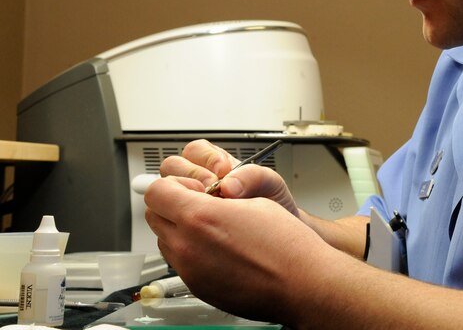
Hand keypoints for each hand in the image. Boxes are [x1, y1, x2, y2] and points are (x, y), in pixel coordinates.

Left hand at [144, 175, 326, 323]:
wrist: (300, 283)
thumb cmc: (285, 244)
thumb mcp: (255, 200)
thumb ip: (220, 193)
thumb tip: (209, 192)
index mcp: (200, 217)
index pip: (156, 191)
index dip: (172, 184)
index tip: (188, 185)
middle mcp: (187, 245)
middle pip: (153, 215)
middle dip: (171, 203)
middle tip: (197, 201)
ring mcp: (190, 270)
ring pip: (164, 239)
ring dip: (179, 228)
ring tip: (211, 226)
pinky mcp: (197, 287)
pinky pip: (179, 262)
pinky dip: (190, 250)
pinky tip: (218, 248)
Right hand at [160, 139, 298, 216]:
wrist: (279, 238)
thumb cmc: (275, 207)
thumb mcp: (271, 185)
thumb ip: (254, 176)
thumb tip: (229, 184)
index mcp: (216, 165)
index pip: (194, 151)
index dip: (204, 159)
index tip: (221, 172)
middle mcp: (199, 181)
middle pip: (171, 167)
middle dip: (191, 177)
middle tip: (212, 191)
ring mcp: (190, 206)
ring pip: (166, 194)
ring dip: (184, 199)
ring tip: (210, 210)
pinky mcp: (186, 229)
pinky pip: (170, 223)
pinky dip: (185, 223)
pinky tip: (206, 228)